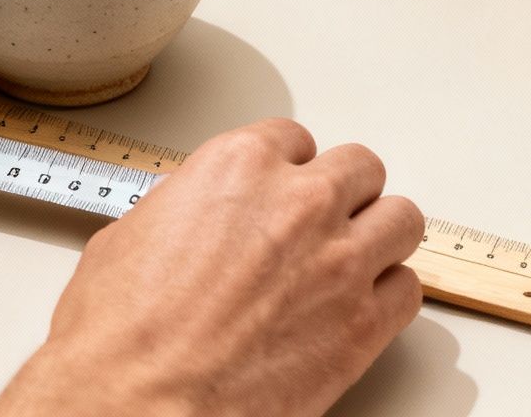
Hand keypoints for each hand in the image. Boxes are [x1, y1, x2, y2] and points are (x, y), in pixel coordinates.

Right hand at [0, 121, 425, 416]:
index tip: (282, 191)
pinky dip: (389, 296)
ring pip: (402, 219)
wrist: (138, 403)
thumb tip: (196, 217)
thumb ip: (185, 207)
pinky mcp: (363, 324)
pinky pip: (409, 289)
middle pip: (360, 169)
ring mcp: (341, 261)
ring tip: (356, 260)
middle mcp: (300, 202)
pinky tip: (362, 308)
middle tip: (323, 224)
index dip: (287, 170)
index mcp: (240, 167)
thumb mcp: (131, 235)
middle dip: (342, 194)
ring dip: (379, 236)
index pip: (293, 140)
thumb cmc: (121, 334)